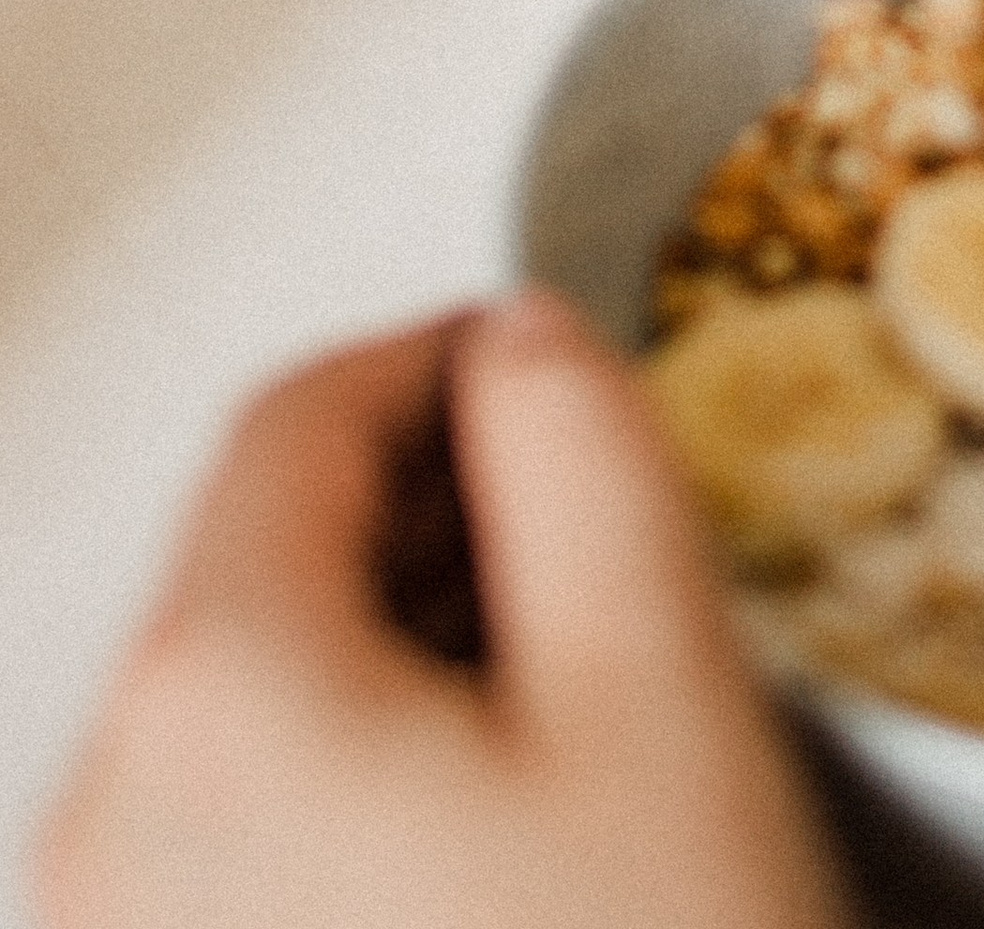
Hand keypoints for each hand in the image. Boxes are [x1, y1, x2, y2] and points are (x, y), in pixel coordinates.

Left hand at [34, 294, 855, 928]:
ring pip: (238, 717)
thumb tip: (521, 342)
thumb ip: (582, 450)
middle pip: (251, 570)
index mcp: (210, 694)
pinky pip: (225, 856)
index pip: (300, 418)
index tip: (549, 373)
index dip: (444, 359)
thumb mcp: (660, 689)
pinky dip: (347, 801)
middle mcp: (101, 827)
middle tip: (590, 552)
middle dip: (424, 523)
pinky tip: (494, 864)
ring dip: (392, 666)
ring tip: (562, 725)